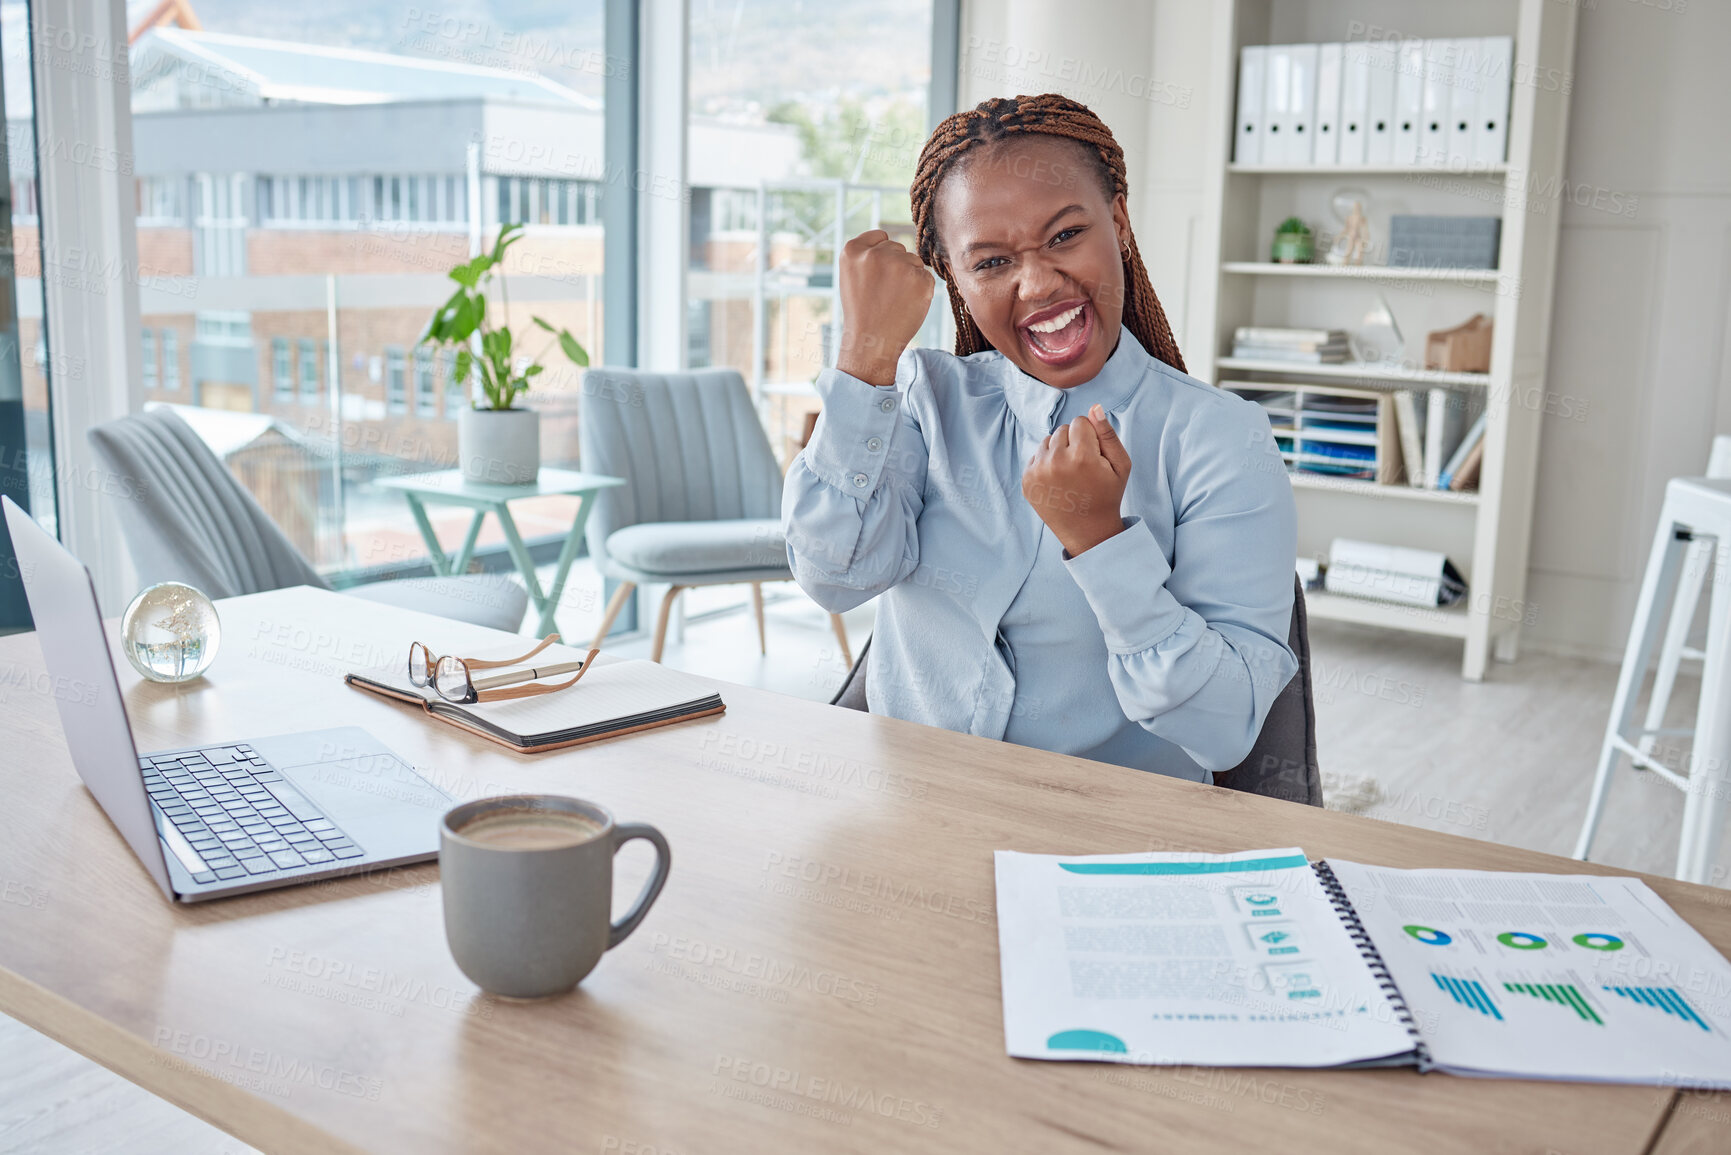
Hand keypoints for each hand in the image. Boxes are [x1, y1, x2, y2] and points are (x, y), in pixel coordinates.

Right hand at [835, 229, 934, 385]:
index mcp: (852, 250)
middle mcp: (874, 253)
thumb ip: (867, 254)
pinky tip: (906, 304)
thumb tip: (891, 240)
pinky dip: (921, 290)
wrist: (872, 342)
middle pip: (898, 248)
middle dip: (895, 266)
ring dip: (909, 277)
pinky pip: (926, 277)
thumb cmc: (863, 311)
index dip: (881, 256)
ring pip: (914, 261)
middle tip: (884, 293)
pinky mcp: (919, 278)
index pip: (880, 236)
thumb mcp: (852, 276)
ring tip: (894, 299)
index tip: (875, 276)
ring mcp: (898, 265)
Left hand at [1022, 404, 1131, 555]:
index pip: (1080, 422)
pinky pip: (1036, 456)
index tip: (1094, 456)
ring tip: (1071, 473)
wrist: (1087, 530)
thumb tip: (1094, 407)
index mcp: (1081, 456)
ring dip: (1058, 451)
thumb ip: (1108, 434)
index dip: (1090, 437)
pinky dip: (1047, 463)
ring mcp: (1038, 472)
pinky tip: (1058, 481)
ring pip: (1047, 441)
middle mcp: (1056, 462)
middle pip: (1062, 429)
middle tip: (1082, 467)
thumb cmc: (1107, 494)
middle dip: (1073, 442)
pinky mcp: (1027, 480)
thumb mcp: (1120, 465)